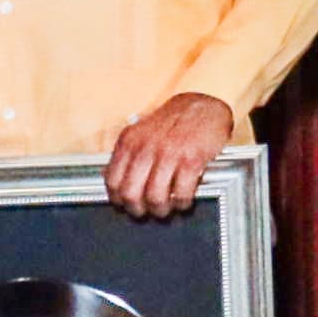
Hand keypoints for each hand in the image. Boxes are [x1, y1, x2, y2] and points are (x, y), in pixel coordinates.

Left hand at [106, 88, 244, 220]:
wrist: (204, 105)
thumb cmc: (174, 121)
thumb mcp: (142, 131)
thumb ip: (129, 154)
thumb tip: (117, 182)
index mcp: (130, 141)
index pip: (112, 180)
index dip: (118, 199)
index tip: (125, 204)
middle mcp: (146, 147)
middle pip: (131, 193)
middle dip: (137, 209)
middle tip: (146, 211)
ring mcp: (169, 154)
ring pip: (155, 197)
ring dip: (161, 209)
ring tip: (166, 209)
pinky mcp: (191, 160)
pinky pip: (182, 193)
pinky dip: (182, 203)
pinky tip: (184, 200)